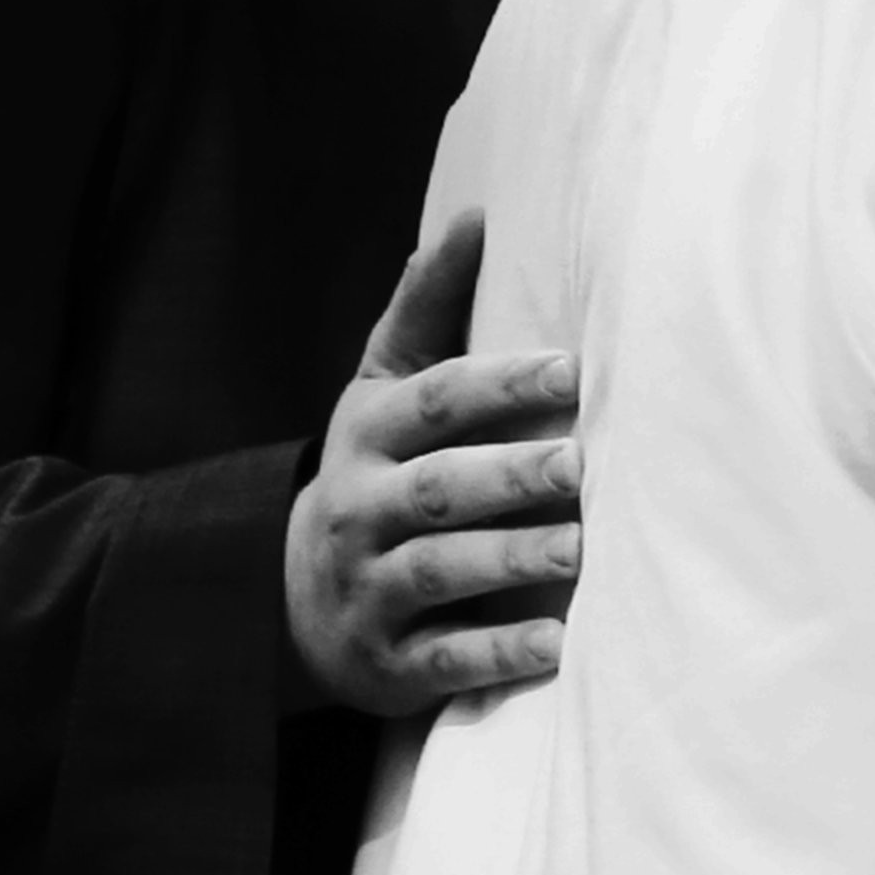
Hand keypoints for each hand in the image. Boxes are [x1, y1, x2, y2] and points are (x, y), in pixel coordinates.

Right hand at [282, 214, 586, 712]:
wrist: (292, 598)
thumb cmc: (376, 471)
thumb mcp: (382, 389)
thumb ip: (427, 308)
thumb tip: (475, 213)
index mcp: (369, 435)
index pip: (435, 402)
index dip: (500, 383)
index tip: (572, 368)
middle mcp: (362, 510)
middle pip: (440, 488)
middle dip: (510, 474)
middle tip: (580, 462)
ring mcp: (370, 589)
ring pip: (443, 571)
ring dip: (513, 559)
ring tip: (581, 549)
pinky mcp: (389, 661)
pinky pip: (445, 658)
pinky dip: (499, 653)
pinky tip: (559, 645)